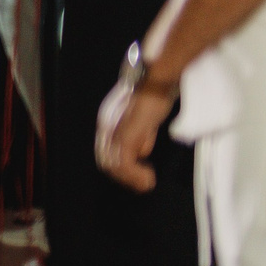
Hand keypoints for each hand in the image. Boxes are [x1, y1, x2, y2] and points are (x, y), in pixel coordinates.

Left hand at [94, 71, 172, 190]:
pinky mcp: (127, 134)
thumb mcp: (147, 121)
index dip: (120, 170)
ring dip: (131, 180)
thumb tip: (142, 153)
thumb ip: (143, 136)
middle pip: (107, 162)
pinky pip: (124, 162)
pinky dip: (135, 174)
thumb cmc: (155, 96)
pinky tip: (148, 177)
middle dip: (125, 178)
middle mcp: (107, 129)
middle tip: (143, 184)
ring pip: (114, 166)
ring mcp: (116, 132)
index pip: (106, 154)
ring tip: (147, 183)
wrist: (159, 81)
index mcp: (110, 126)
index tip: (137, 177)